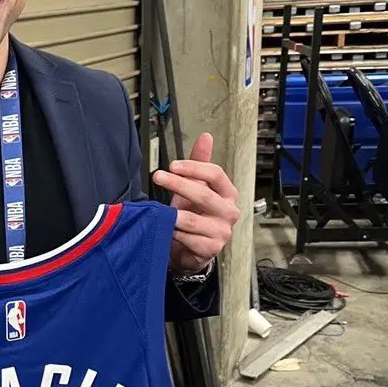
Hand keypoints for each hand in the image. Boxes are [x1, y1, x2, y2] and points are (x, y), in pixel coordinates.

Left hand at [152, 133, 239, 273]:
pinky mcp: (211, 249)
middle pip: (203, 195)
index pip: (216, 175)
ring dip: (171, 214)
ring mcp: (222, 232)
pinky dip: (172, 232)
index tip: (172, 165)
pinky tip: (165, 228)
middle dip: (178, 184)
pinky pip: (186, 238)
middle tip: (158, 177)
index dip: (194, 167)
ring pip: (191, 219)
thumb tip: (206, 137)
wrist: (192, 248)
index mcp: (228, 193)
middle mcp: (229, 212)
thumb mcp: (194, 187)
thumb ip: (199, 164)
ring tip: (158, 209)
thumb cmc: (194, 214)